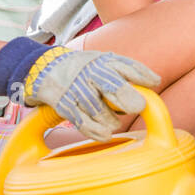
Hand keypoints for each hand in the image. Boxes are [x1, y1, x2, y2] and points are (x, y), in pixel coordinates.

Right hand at [0, 37, 160, 141]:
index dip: (141, 73)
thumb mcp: (100, 62)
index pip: (125, 64)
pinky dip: (95, 130)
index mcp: (103, 60)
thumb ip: (124, 71)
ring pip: (97, 108)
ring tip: (114, 124)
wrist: (39, 67)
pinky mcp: (62, 102)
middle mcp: (90, 71)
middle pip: (110, 84)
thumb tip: (154, 83)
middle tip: (138, 107)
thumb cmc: (79, 69)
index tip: (154, 82)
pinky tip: (105, 135)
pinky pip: (81, 120)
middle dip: (125, 96)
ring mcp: (75, 86)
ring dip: (110, 120)